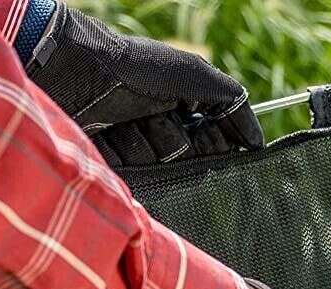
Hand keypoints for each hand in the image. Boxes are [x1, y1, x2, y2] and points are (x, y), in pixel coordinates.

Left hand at [25, 5, 263, 166]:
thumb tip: (258, 141)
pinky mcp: (113, 166)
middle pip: (188, 163)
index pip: (214, 147)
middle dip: (175, 144)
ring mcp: (136, 150)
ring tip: (122, 123)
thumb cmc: (134, 66)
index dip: (210, 143)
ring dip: (143, 147)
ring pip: (159, 173)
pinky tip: (106, 135)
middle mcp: (162, 132)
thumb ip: (231, 101)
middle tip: (154, 120)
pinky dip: (121, 157)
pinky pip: (131, 181)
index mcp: (184, 111)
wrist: (72, 70)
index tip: (200, 131)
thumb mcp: (192, 74)